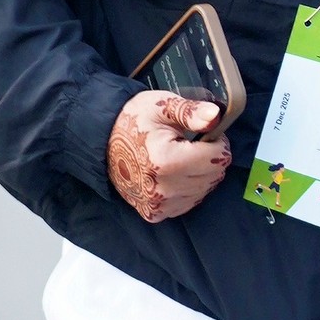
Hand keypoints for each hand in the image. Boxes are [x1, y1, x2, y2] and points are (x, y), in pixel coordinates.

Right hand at [106, 91, 231, 221]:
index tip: (202, 133)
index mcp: (165, 161)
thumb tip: (215, 116)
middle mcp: (162, 189)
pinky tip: (173, 174)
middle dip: (208, 158)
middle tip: (188, 144)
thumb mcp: (162, 106)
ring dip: (200, 174)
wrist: (101, 142)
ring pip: (204, 190)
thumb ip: (190, 112)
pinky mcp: (155, 213)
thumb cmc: (134, 121)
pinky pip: (189, 202)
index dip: (216, 141)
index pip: (218, 158)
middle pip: (214, 176)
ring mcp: (158, 205)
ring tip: (179, 158)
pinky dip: (188, 188)